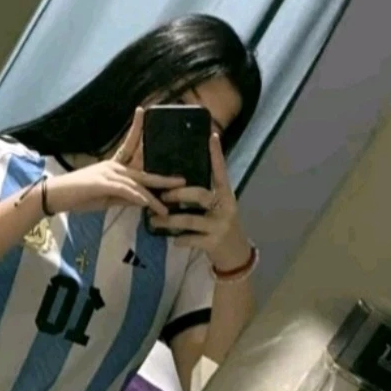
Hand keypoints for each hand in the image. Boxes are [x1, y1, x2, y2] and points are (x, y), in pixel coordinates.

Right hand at [45, 108, 182, 217]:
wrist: (55, 195)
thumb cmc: (76, 196)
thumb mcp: (104, 197)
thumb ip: (123, 196)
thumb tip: (141, 199)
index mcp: (112, 165)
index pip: (130, 143)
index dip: (137, 128)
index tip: (143, 111)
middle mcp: (113, 166)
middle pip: (143, 169)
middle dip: (163, 176)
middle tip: (182, 179)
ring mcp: (109, 174)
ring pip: (137, 184)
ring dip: (154, 196)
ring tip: (168, 205)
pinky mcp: (104, 184)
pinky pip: (126, 191)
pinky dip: (138, 197)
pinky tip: (149, 204)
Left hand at [150, 132, 251, 269]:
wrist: (235, 254)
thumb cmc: (220, 227)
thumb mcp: (218, 208)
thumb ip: (204, 196)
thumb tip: (178, 183)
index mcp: (226, 195)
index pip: (221, 171)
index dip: (216, 155)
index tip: (211, 136)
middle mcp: (225, 207)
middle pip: (200, 194)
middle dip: (178, 194)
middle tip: (161, 194)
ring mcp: (219, 225)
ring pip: (190, 219)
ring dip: (169, 220)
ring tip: (154, 221)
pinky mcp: (213, 242)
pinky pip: (191, 239)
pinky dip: (180, 239)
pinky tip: (173, 240)